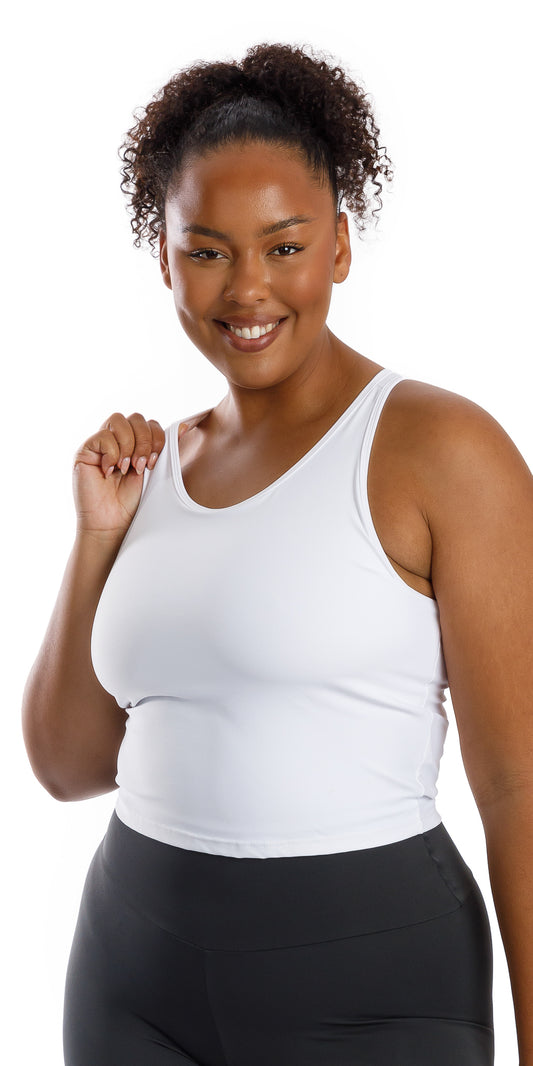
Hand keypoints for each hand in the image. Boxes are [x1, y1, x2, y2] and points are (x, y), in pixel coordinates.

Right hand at [73, 411, 165, 538]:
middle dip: (144, 441)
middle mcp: (116, 440)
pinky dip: (111, 453)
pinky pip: (102, 436)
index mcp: (134, 444)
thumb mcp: (153, 472)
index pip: (147, 423)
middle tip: (141, 466)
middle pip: (135, 417)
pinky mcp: (85, 451)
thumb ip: (162, 450)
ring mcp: (99, 444)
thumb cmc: (130, 503)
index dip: (155, 438)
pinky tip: (109, 471)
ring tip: (126, 469)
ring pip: (118, 420)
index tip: (153, 462)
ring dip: (128, 446)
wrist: (111, 524)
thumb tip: (182, 426)